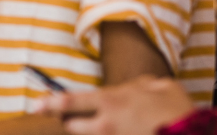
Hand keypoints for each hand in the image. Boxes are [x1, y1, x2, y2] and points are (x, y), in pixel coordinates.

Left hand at [36, 76, 194, 134]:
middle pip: (71, 127)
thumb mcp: (163, 87)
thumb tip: (137, 87)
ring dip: (90, 131)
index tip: (36, 105)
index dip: (49, 103)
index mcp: (112, 101)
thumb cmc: (180, 113)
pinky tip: (128, 130)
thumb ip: (143, 85)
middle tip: (67, 121)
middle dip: (67, 125)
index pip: (70, 101)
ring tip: (105, 125)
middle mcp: (106, 125)